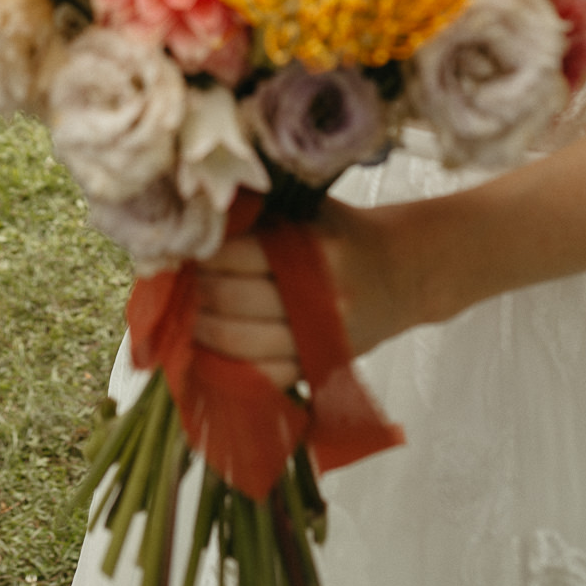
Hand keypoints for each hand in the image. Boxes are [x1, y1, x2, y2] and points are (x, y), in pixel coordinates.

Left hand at [192, 201, 423, 384]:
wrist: (402, 274)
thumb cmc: (344, 234)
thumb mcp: (309, 209)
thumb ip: (260, 212)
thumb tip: (195, 215)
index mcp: (314, 250)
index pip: (237, 254)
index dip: (203, 253)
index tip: (187, 247)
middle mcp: (319, 297)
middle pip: (232, 300)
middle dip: (198, 290)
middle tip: (182, 280)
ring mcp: (319, 338)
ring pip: (241, 343)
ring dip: (203, 329)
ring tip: (190, 312)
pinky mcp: (319, 367)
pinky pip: (263, 377)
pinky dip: (229, 365)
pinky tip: (212, 347)